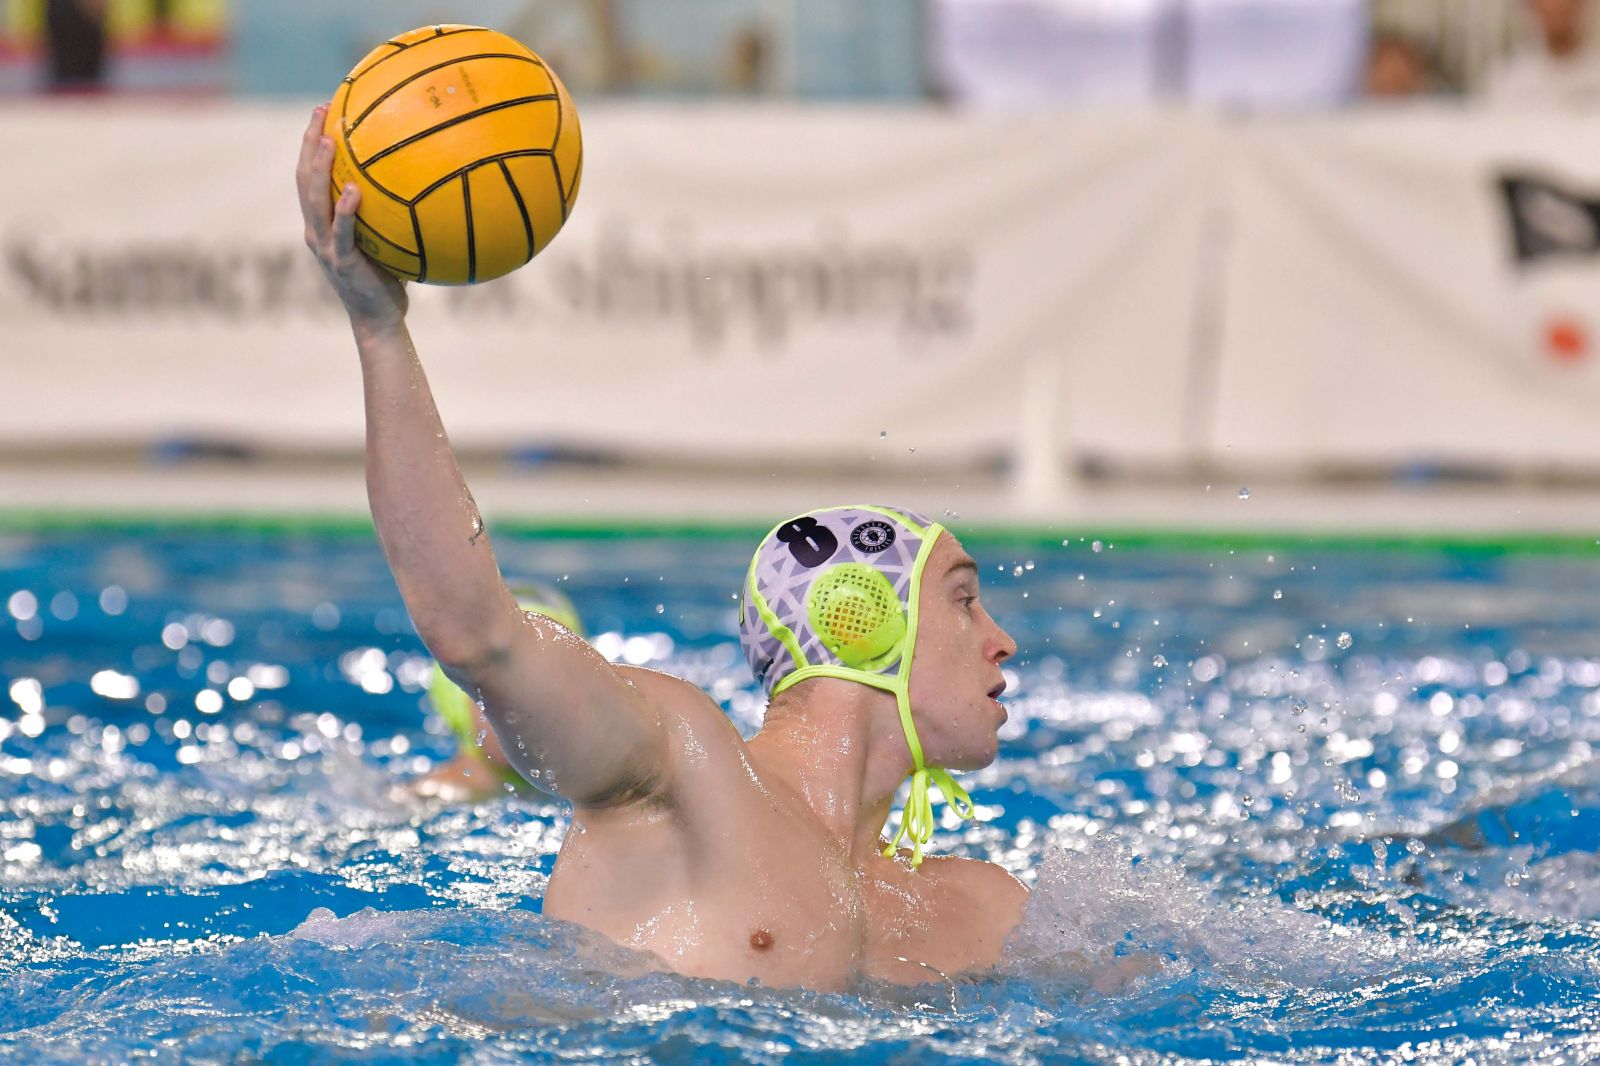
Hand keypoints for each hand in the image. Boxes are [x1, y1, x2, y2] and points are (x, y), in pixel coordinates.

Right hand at [296, 104, 408, 330]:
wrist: (380, 319)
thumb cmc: (387, 280)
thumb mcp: (385, 240)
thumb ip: (388, 213)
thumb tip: (420, 179)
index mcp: (322, 224)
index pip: (310, 176)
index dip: (312, 143)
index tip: (323, 111)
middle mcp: (316, 231)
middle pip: (303, 178)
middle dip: (310, 142)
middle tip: (320, 111)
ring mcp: (325, 246)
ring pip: (314, 200)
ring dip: (319, 168)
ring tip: (329, 140)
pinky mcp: (341, 262)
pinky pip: (341, 231)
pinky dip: (345, 210)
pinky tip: (353, 189)